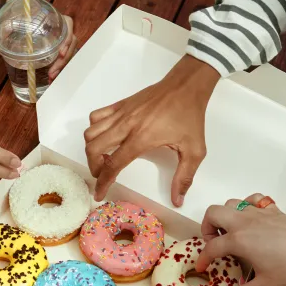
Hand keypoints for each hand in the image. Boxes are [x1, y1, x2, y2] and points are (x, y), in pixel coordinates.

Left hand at [0, 15, 76, 80]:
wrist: (21, 5)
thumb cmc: (18, 11)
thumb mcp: (10, 20)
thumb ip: (4, 33)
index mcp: (54, 17)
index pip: (69, 25)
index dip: (67, 39)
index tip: (61, 52)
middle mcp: (60, 28)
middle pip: (70, 44)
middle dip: (63, 61)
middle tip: (52, 73)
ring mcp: (60, 38)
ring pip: (68, 52)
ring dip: (62, 66)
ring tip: (51, 78)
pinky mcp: (57, 46)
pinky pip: (62, 56)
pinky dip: (58, 67)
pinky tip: (50, 77)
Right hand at [84, 55, 218, 205]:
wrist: (186, 86)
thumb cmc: (190, 116)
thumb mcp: (194, 150)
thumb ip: (184, 176)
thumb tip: (178, 200)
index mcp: (141, 139)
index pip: (113, 164)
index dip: (103, 182)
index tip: (98, 193)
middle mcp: (126, 125)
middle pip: (94, 148)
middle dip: (93, 166)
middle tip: (103, 174)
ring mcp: (121, 113)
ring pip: (91, 131)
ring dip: (91, 148)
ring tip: (104, 156)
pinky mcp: (121, 104)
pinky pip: (96, 116)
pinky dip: (94, 128)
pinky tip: (107, 136)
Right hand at [197, 194, 285, 285]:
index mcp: (239, 240)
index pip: (211, 247)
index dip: (203, 259)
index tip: (202, 268)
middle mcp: (245, 222)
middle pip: (213, 212)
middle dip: (207, 227)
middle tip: (214, 244)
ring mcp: (259, 213)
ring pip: (231, 203)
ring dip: (225, 216)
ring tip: (230, 234)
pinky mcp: (273, 210)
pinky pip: (252, 199)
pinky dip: (246, 206)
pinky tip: (251, 221)